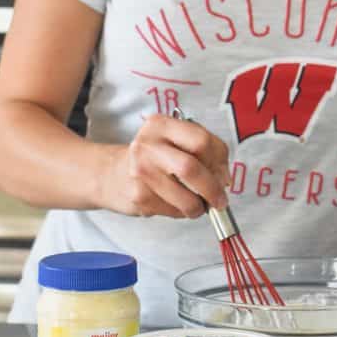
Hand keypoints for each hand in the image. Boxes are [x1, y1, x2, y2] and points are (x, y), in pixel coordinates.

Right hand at [99, 113, 230, 218]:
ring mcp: (140, 172)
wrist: (112, 174)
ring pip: (186, 198)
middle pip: (192, 169)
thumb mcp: (176, 141)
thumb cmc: (154, 157)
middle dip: (213, 189)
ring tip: (198, 205)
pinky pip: (174, 210)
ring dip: (199, 207)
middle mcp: (147, 145)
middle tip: (220, 200)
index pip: (202, 141)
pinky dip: (182, 211)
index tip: (223, 175)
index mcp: (161, 124)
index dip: (219, 161)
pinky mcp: (138, 196)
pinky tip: (176, 203)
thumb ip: (205, 152)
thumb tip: (223, 180)